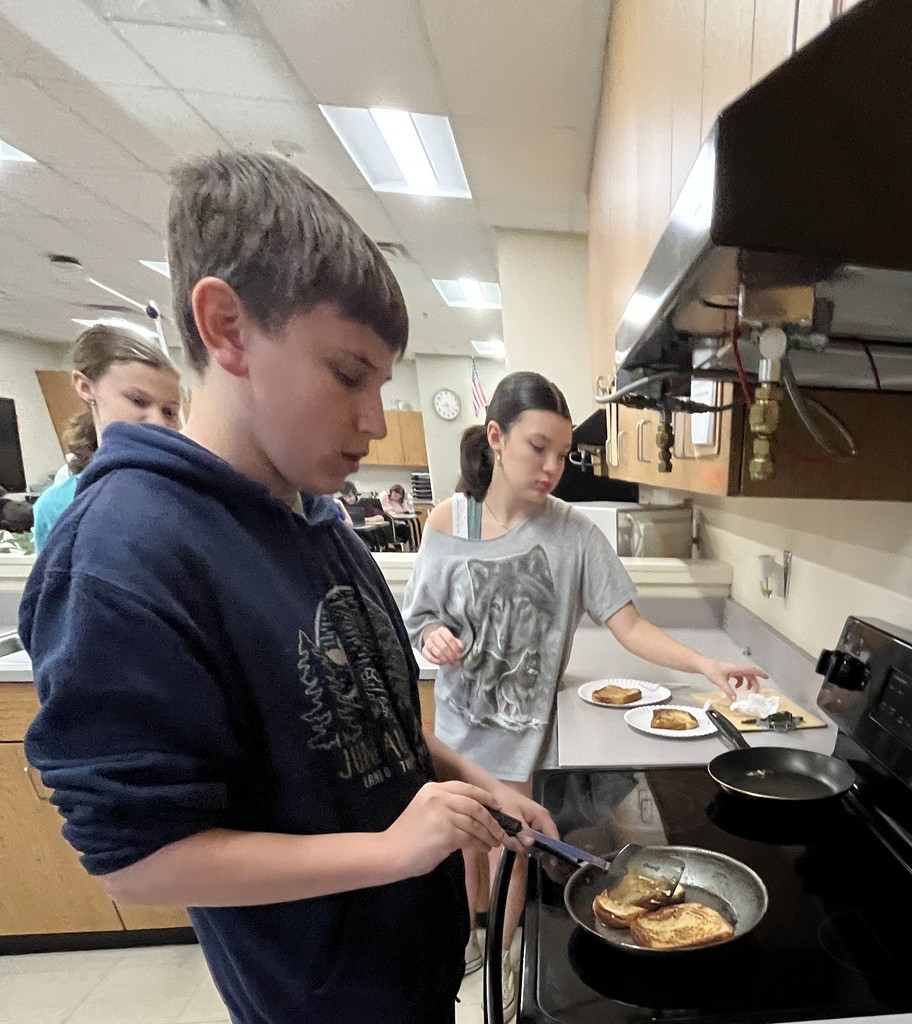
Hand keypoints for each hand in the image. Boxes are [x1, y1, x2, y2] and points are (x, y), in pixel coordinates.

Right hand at [382, 781, 510, 877]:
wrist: (390, 852)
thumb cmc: (408, 836)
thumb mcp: (425, 810)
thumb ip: (446, 807)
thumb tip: (476, 815)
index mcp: (433, 789)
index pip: (465, 788)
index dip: (484, 796)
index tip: (496, 806)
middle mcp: (438, 797)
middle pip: (474, 805)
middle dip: (492, 819)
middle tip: (501, 829)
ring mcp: (442, 814)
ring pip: (475, 823)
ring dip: (488, 834)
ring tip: (494, 841)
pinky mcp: (446, 833)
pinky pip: (471, 838)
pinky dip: (480, 844)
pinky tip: (483, 848)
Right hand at [422, 625, 464, 666]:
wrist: (435, 639)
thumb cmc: (446, 640)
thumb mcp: (454, 639)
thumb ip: (458, 645)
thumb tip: (460, 652)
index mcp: (442, 630)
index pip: (449, 639)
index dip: (455, 648)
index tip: (459, 655)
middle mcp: (433, 635)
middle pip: (443, 647)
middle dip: (451, 656)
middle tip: (456, 661)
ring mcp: (427, 642)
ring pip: (437, 653)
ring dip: (446, 660)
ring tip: (451, 663)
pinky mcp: (424, 650)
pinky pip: (430, 658)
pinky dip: (438, 662)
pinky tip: (443, 663)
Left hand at [486, 784, 564, 876]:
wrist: (492, 793)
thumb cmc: (504, 801)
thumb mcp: (512, 817)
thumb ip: (522, 831)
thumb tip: (531, 845)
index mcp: (542, 816)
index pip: (553, 835)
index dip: (554, 849)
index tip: (551, 862)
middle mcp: (540, 822)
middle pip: (541, 843)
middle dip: (526, 846)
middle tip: (513, 842)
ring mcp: (532, 827)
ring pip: (529, 844)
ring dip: (517, 844)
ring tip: (505, 836)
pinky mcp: (524, 830)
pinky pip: (522, 841)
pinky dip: (513, 841)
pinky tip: (505, 836)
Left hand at [700, 659, 767, 700]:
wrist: (703, 665)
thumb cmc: (711, 669)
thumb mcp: (720, 682)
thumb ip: (728, 691)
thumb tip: (735, 698)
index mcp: (736, 668)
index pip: (751, 669)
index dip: (760, 673)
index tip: (766, 677)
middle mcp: (736, 668)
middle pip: (750, 674)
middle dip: (755, 682)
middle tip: (756, 691)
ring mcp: (733, 669)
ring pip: (745, 675)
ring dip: (748, 683)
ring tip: (748, 690)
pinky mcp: (730, 671)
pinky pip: (739, 677)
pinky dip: (740, 682)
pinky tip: (736, 687)